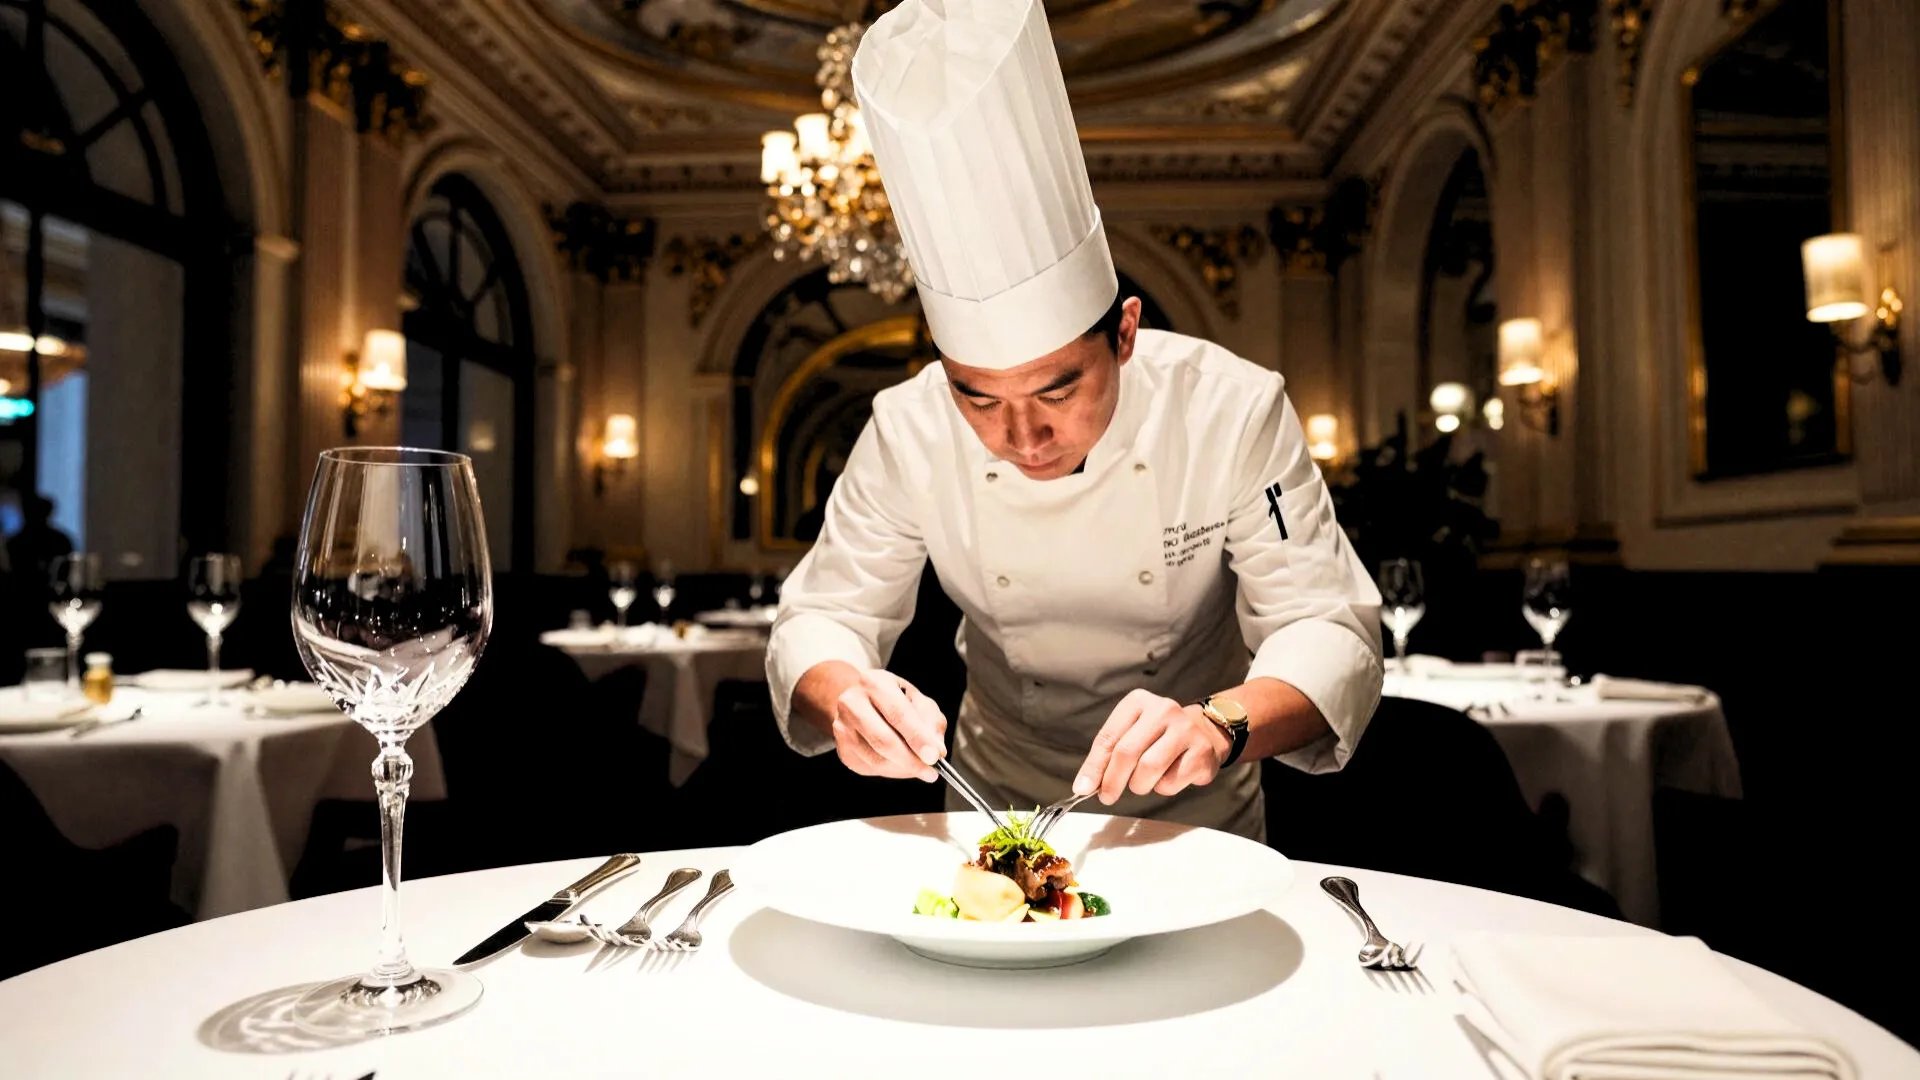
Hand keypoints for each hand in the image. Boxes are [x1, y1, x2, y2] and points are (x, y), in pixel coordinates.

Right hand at [818, 666, 947, 781]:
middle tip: (930, 771)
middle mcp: (852, 704)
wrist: (856, 698)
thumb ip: (930, 721)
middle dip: (911, 760)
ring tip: (920, 768)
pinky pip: (870, 768)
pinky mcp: (842, 750)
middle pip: (883, 740)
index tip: (934, 757)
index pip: (898, 714)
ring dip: (903, 769)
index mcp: (874, 683)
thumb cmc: (891, 698)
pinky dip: (891, 771)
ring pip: (876, 760)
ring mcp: (842, 728)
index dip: (918, 738)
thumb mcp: (916, 698)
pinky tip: (901, 764)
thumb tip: (936, 750)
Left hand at [1074, 689, 1230, 803]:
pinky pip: (1171, 781)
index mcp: (1138, 701)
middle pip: (1127, 752)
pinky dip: (1163, 788)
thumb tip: (1084, 786)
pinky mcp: (1202, 751)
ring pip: (1149, 768)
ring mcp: (1186, 729)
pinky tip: (1168, 777)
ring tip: (1142, 783)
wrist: (1205, 733)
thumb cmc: (1158, 737)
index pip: (1108, 737)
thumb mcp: (1130, 734)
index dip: (1094, 766)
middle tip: (1107, 796)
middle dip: (1112, 780)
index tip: (1083, 788)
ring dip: (1139, 785)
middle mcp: (1163, 710)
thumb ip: (1107, 756)